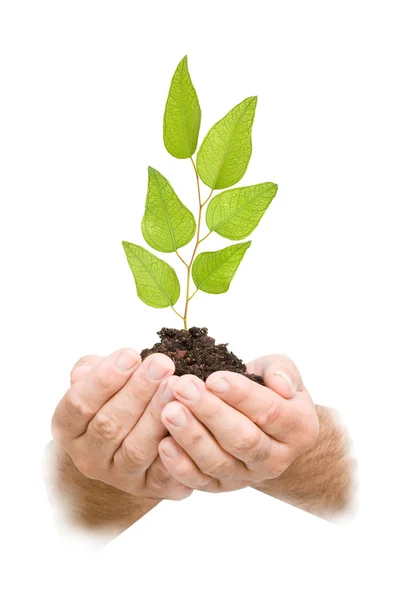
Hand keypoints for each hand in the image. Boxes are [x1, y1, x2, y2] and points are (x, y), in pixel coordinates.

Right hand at [51, 349, 191, 500]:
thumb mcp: (95, 381)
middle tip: (162, 364)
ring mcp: (118, 476)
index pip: (79, 404)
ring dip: (156, 416)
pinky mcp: (149, 488)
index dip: (104, 379)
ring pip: (136, 450)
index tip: (131, 354)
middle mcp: (88, 457)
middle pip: (109, 426)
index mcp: (69, 428)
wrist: (123, 447)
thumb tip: (98, 365)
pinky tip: (189, 422)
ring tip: (175, 386)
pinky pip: (163, 474)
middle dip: (137, 392)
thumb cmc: (111, 401)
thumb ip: (92, 371)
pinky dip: (176, 450)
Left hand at [157, 355, 318, 491]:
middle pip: (242, 439)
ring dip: (191, 436)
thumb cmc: (267, 389)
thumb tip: (280, 385)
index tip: (214, 378)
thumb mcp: (280, 371)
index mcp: (298, 428)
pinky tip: (163, 444)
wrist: (262, 424)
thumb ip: (282, 370)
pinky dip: (180, 466)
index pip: (270, 412)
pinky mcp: (220, 487)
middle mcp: (275, 459)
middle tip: (182, 387)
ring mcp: (246, 476)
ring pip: (218, 462)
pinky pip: (199, 481)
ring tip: (168, 411)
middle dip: (210, 412)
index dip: (241, 395)